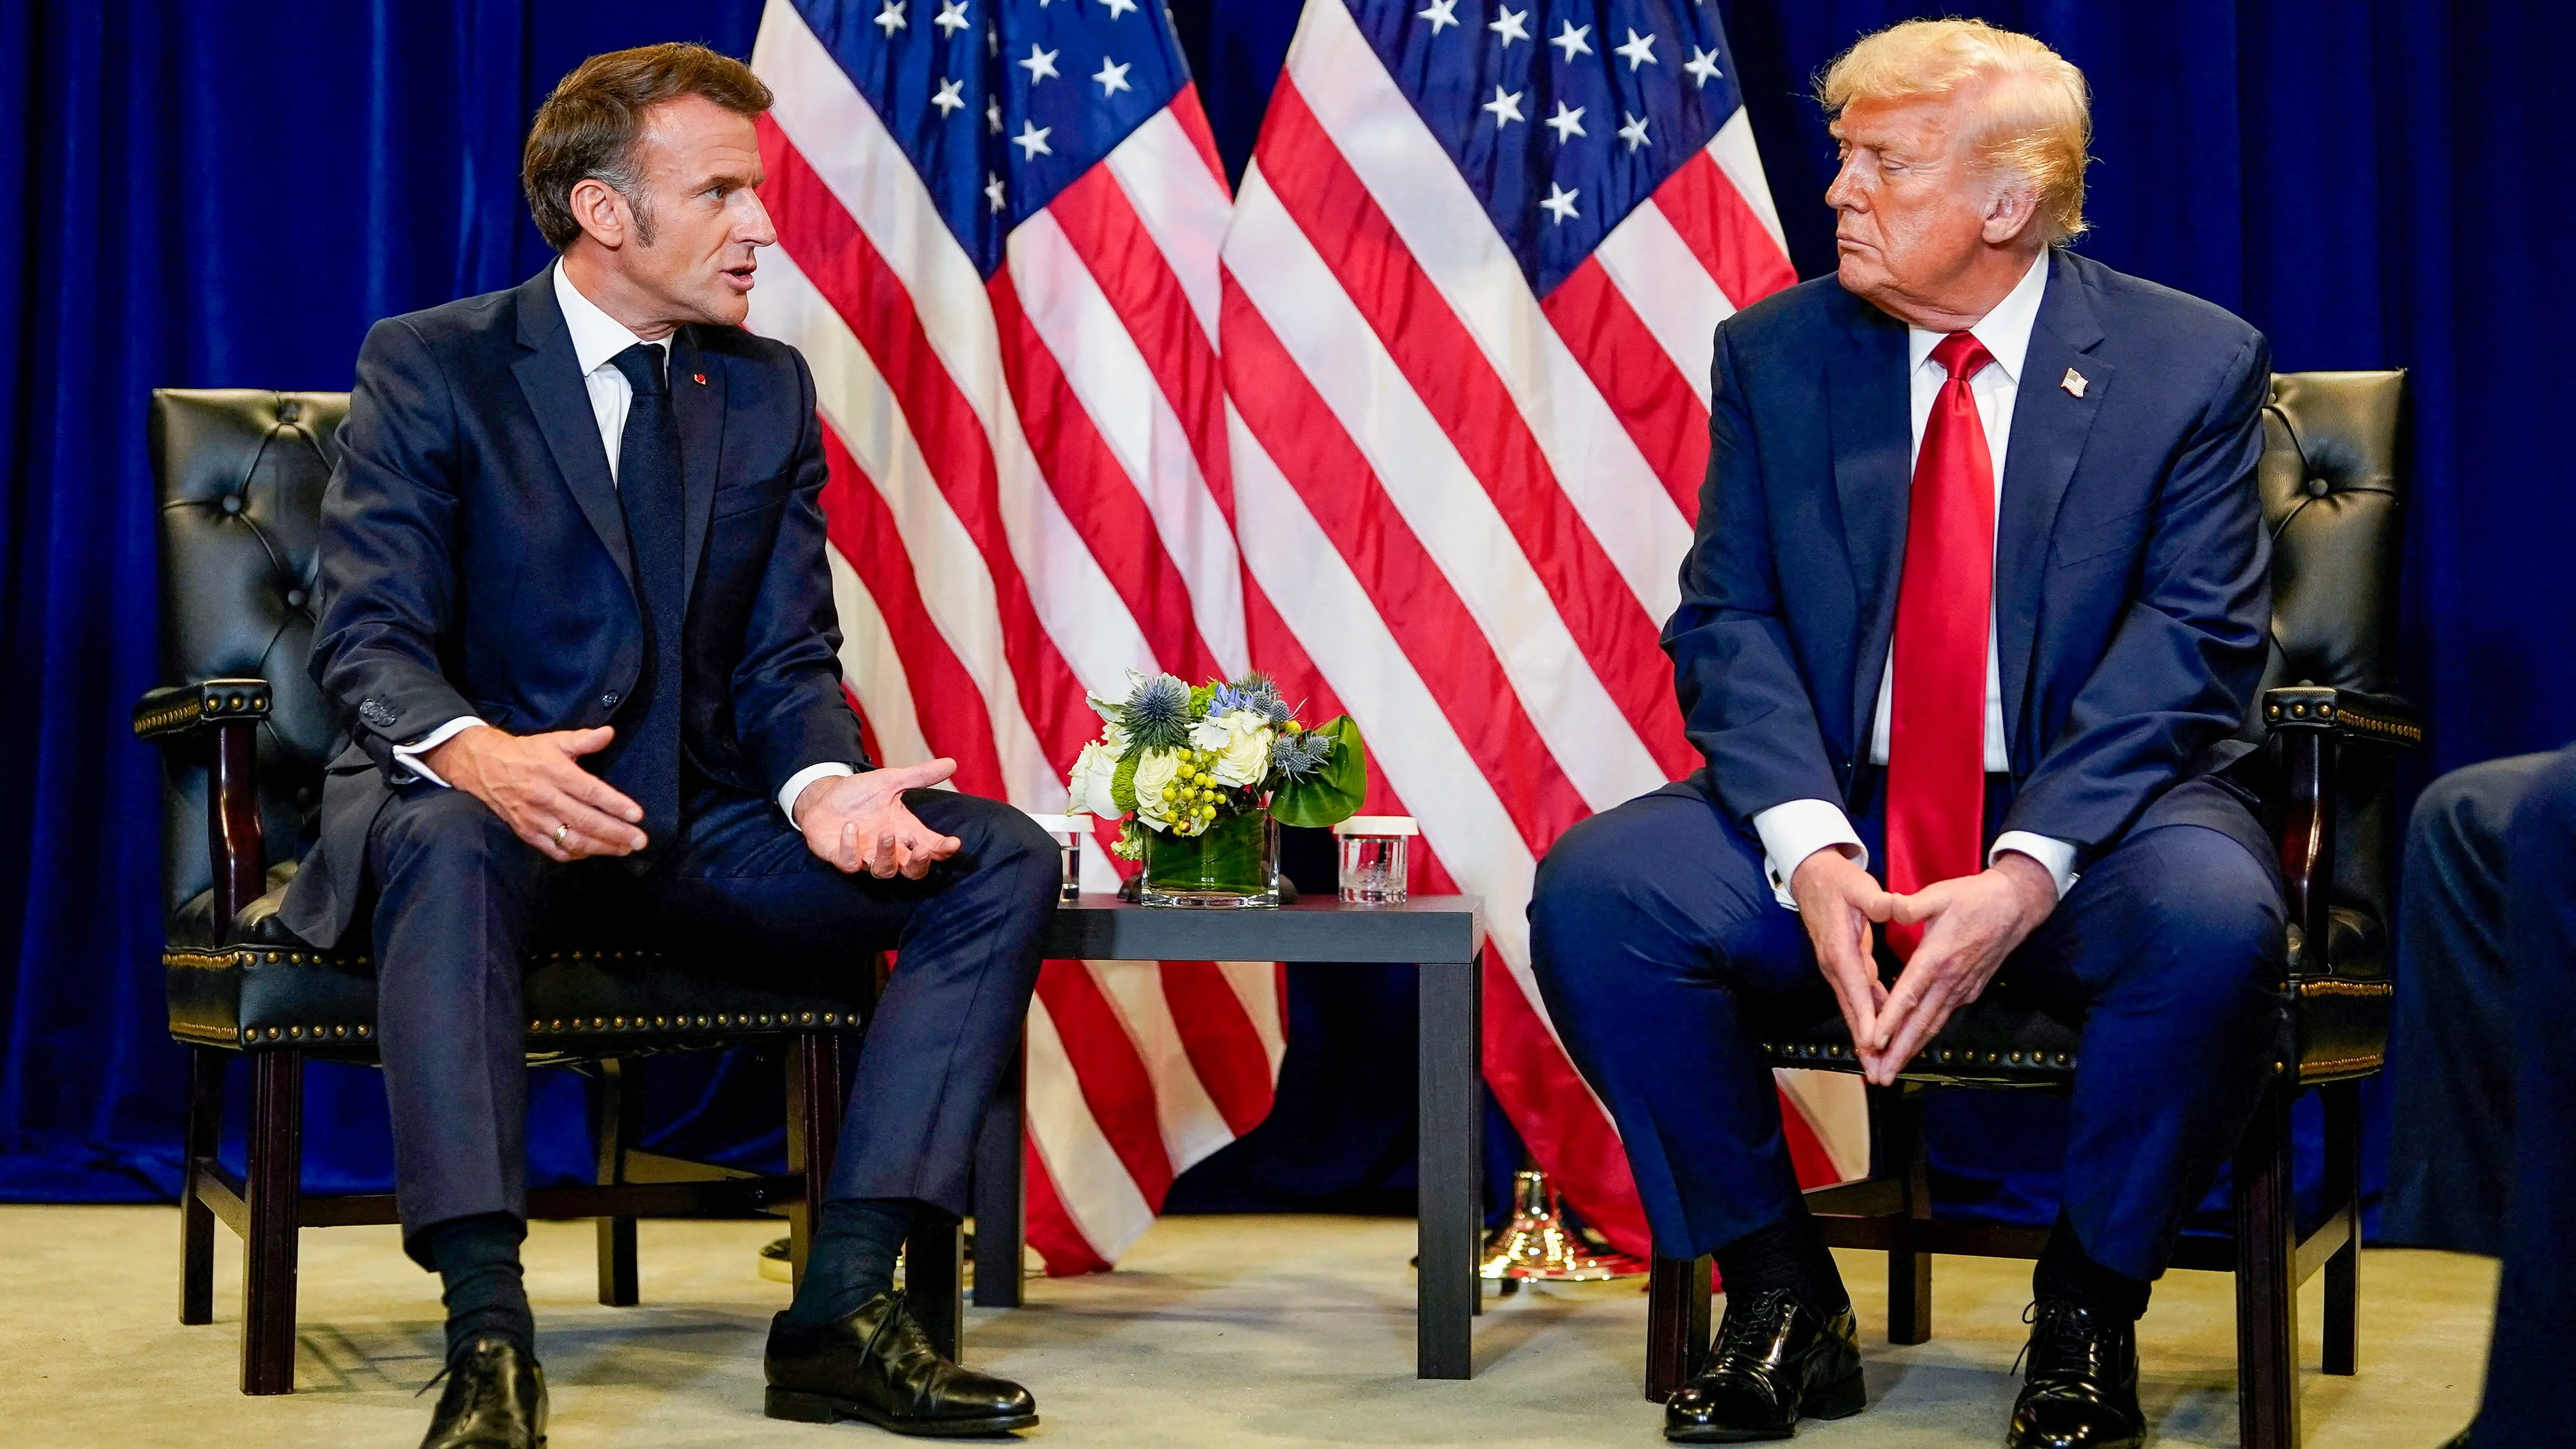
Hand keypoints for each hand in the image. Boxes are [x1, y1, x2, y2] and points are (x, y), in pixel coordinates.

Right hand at [423, 724, 646, 862]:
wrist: (484, 766)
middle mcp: (544, 797)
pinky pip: (552, 849)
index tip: (637, 815)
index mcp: (553, 772)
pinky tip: (593, 851)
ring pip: (570, 839)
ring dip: (600, 847)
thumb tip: (609, 733)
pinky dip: (574, 853)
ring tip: (624, 849)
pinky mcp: (525, 832)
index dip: (615, 804)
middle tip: (640, 841)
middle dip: (615, 833)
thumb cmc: (526, 753)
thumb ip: (584, 739)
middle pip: (584, 820)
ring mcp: (533, 818)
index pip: (589, 791)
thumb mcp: (554, 740)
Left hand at [794, 759, 963, 878]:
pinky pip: (849, 863)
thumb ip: (920, 776)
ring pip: (884, 871)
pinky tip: (850, 826)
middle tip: (923, 850)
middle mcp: (888, 849)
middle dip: (920, 864)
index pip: (931, 847)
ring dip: (887, 856)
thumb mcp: (891, 780)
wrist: (823, 797)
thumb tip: (952, 763)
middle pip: (913, 871)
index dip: (943, 849)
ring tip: (886, 833)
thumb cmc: (860, 793)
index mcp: (905, 831)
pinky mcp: (840, 857)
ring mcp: (864, 856)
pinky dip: (850, 847)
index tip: (953, 843)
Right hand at [1790, 847, 1896, 1079]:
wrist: (1811, 875)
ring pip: (1852, 1007)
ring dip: (1864, 1037)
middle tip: (1877, 1072)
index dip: (1865, 1016)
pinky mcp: (1841, 966)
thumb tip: (1892, 907)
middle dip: (1864, 1042)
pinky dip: (1866, 1018)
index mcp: (1840, 947)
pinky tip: (1878, 1035)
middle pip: (1851, 1008)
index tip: (1874, 1042)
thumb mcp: (1858, 885)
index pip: (1855, 987)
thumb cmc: (1837, 880)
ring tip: (1878, 1065)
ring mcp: (1836, 967)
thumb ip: (1876, 899)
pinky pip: (1856, 997)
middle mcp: (1835, 964)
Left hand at [1864, 852, 2058, 1084]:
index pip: (1909, 994)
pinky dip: (1925, 1036)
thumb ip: (1909, 905)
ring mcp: (1961, 988)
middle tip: (1879, 1077)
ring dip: (1911, 1051)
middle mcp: (1950, 980)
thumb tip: (1886, 906)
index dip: (1891, 1019)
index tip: (1874, 1042)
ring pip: (1932, 1026)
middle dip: (1898, 1053)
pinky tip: (1912, 1047)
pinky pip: (1943, 1018)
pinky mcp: (1969, 990)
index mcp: (1938, 957)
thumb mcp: (1939, 894)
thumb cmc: (1975, 898)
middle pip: (1921, 1023)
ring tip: (1890, 1072)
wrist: (2016, 906)